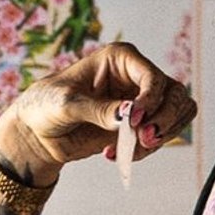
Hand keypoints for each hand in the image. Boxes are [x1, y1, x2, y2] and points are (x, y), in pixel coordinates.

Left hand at [0, 45, 196, 182]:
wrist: (37, 133)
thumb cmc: (46, 104)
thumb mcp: (67, 104)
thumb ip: (98, 109)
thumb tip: (127, 116)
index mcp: (120, 59)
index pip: (152, 76)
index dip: (150, 99)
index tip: (134, 120)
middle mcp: (135, 77)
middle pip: (175, 94)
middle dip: (165, 119)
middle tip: (144, 139)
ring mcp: (141, 103)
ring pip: (177, 114)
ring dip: (162, 135)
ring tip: (134, 149)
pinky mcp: (138, 127)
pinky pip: (161, 136)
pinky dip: (148, 149)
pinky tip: (115, 154)